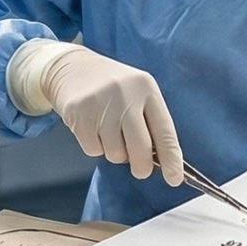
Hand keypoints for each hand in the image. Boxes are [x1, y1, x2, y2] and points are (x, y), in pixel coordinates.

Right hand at [19, 41, 181, 184]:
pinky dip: (95, 146)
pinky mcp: (79, 112)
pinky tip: (92, 128)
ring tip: (109, 132)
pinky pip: (93, 150)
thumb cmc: (111, 87)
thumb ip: (150, 122)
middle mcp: (126, 94)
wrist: (71, 67)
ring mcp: (101, 103)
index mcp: (146, 88)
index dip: (171, 159)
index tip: (174, 179)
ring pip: (115, 153)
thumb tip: (161, 161)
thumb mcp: (137, 93)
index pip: (165, 131)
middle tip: (140, 171)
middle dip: (142, 167)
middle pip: (141, 148)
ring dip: (114, 152)